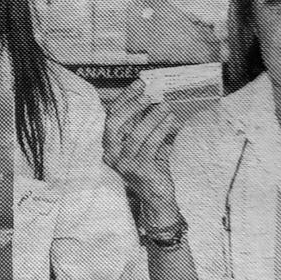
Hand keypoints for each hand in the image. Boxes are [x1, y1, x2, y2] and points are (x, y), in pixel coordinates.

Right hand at [103, 80, 181, 218]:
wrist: (157, 195)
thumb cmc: (151, 166)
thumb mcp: (144, 142)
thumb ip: (143, 123)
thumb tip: (154, 96)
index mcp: (109, 144)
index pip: (111, 116)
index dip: (124, 98)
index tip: (139, 84)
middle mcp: (111, 154)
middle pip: (115, 124)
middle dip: (132, 106)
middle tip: (150, 94)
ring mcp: (123, 163)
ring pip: (135, 134)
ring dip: (152, 117)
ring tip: (166, 105)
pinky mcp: (139, 170)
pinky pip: (150, 145)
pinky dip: (161, 130)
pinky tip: (171, 120)